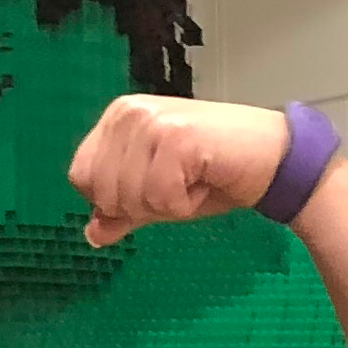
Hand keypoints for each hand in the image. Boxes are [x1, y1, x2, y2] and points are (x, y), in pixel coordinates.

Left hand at [68, 96, 293, 246]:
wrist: (266, 159)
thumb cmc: (210, 175)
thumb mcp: (155, 199)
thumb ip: (120, 213)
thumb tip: (91, 234)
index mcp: (116, 119)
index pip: (81, 177)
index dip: (114, 200)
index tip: (153, 185)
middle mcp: (128, 112)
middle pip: (102, 193)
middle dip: (141, 206)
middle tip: (176, 183)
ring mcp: (151, 121)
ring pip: (130, 198)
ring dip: (166, 205)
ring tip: (191, 179)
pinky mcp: (176, 137)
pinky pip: (160, 198)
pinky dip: (184, 204)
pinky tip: (203, 179)